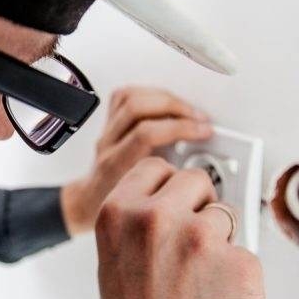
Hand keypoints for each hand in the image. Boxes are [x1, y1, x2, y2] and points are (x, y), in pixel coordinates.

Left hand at [61, 87, 213, 234]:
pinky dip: (150, 93)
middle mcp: (108, 144)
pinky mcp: (108, 122)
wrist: (91, 201)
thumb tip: (207, 172)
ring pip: (131, 97)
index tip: (204, 132)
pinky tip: (166, 103)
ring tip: (187, 110)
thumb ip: (171, 186)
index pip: (146, 133)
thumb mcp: (148, 202)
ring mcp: (106, 131)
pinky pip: (124, 95)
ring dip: (165, 98)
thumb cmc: (118, 205)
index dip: (180, 127)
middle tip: (199, 119)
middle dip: (175, 107)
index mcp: (116, 164)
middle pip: (137, 107)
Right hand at [96, 157, 264, 298]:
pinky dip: (236, 272)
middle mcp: (156, 218)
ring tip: (195, 274)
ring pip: (225, 215)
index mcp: (118, 213)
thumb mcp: (114, 255)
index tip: (170, 196)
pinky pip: (246, 251)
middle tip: (186, 239)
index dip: (166, 185)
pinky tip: (213, 292)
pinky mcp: (238, 262)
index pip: (155, 167)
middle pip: (194, 180)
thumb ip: (136, 218)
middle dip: (196, 204)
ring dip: (218, 239)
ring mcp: (200, 238)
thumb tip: (171, 199)